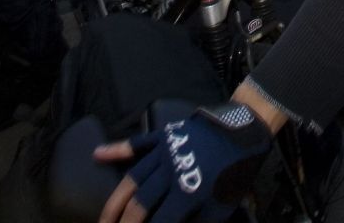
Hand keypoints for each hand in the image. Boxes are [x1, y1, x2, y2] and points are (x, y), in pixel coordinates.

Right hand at [94, 103, 271, 222]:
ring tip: (104, 220)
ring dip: (114, 202)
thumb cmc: (235, 173)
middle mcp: (170, 173)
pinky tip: (98, 155)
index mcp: (187, 193)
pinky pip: (136, 143)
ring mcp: (164, 152)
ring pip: (131, 179)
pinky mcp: (163, 136)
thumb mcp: (222, 207)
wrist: (245, 131)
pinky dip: (117, 149)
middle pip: (137, 205)